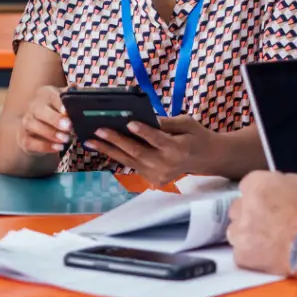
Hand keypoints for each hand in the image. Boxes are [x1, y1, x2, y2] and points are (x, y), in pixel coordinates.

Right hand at [17, 86, 71, 154]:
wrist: (39, 128)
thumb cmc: (57, 112)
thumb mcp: (65, 102)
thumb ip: (71, 96)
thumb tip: (75, 88)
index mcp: (44, 94)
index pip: (51, 96)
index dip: (59, 103)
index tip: (67, 111)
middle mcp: (33, 106)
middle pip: (39, 110)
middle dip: (54, 119)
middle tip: (69, 127)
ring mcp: (26, 122)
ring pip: (32, 125)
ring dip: (50, 133)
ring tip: (65, 139)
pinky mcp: (23, 137)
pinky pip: (30, 141)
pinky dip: (44, 146)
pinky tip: (58, 147)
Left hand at [85, 115, 220, 185]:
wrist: (206, 159)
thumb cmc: (195, 135)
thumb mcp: (186, 122)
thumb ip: (166, 122)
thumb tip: (143, 117)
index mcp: (178, 149)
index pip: (158, 140)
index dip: (143, 132)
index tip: (129, 123)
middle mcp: (167, 165)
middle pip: (138, 152)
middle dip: (116, 141)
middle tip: (98, 131)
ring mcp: (159, 175)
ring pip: (130, 161)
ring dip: (109, 150)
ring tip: (91, 140)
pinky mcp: (153, 180)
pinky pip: (132, 165)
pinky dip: (117, 155)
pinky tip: (102, 147)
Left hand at [227, 171, 296, 275]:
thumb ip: (286, 182)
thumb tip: (280, 187)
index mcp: (257, 184)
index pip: (248, 186)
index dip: (259, 196)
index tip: (269, 204)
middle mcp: (243, 205)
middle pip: (238, 208)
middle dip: (250, 215)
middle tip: (270, 225)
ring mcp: (241, 231)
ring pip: (235, 231)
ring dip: (248, 236)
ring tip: (269, 244)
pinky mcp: (243, 255)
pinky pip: (241, 255)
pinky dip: (252, 257)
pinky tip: (269, 258)